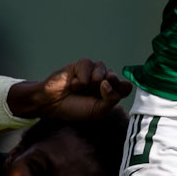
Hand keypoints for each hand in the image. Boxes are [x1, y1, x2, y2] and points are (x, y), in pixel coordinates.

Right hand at [7, 59, 130, 121]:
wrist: (51, 104)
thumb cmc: (74, 109)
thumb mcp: (97, 111)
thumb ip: (111, 99)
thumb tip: (114, 82)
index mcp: (109, 94)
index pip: (125, 86)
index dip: (122, 87)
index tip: (114, 92)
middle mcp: (103, 81)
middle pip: (115, 76)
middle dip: (108, 82)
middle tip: (97, 89)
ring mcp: (92, 72)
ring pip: (103, 68)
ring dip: (92, 80)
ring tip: (80, 89)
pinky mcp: (81, 65)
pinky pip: (88, 64)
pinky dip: (81, 77)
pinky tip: (73, 83)